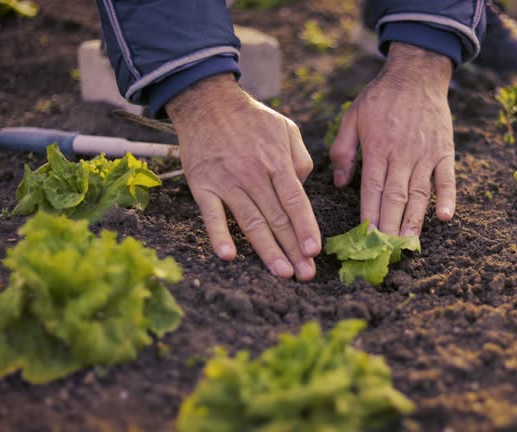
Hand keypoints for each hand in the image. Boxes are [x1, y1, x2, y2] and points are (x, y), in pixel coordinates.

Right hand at [167, 74, 320, 280]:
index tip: (314, 251)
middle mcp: (253, 174)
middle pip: (277, 218)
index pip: (295, 201)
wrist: (206, 102)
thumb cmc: (251, 118)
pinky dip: (219, 235)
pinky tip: (228, 256)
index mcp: (276, 161)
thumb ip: (301, 159)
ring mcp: (226, 181)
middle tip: (305, 274)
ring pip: (250, 222)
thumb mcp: (286, 128)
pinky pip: (211, 215)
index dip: (305, 227)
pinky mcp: (202, 186)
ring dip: (267, 250)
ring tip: (282, 273)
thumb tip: (303, 188)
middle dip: (293, 249)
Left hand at [330, 42, 456, 236]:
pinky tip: (446, 217)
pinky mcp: (444, 151)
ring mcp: (425, 153)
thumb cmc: (380, 98)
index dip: (369, 215)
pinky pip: (447, 178)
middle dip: (389, 226)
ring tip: (409, 243)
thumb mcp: (352, 118)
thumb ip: (343, 151)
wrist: (417, 74)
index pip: (372, 189)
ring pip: (420, 193)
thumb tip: (338, 184)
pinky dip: (448, 197)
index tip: (365, 238)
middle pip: (395, 197)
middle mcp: (402, 154)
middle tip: (386, 252)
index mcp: (377, 148)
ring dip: (414, 220)